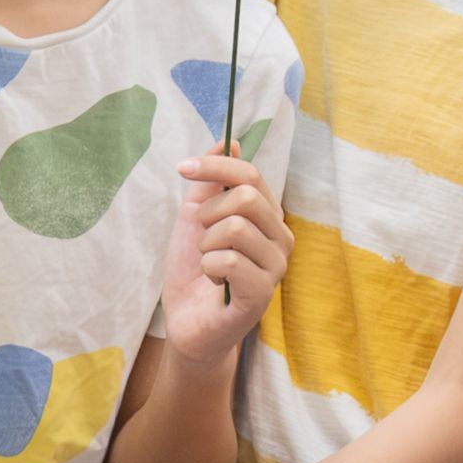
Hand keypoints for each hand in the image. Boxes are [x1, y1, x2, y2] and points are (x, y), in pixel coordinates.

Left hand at [156, 152, 286, 356]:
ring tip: (208, 263)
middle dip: (208, 213)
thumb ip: (211, 182)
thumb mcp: (195, 218)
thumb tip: (229, 140)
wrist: (187, 322)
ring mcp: (276, 266)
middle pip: (246, 196)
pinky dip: (208, 267)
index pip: (250, 175)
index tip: (181, 167)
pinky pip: (229, 260)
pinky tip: (214, 281)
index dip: (215, 166)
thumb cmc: (194, 270)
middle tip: (202, 236)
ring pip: (235, 227)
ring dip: (206, 244)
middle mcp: (281, 238)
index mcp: (268, 216)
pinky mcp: (263, 293)